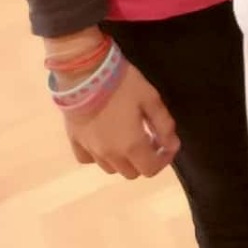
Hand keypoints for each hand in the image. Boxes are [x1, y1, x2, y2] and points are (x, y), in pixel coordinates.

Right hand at [60, 58, 179, 179]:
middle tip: (149, 139)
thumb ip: (164, 125)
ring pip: (111, 168)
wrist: (85, 74)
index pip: (151, 169)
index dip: (164, 160)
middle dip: (144, 160)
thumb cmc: (123, 84)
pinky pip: (88, 159)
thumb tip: (172, 145)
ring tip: (127, 138)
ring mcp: (91, 150)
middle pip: (132, 172)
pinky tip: (104, 139)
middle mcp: (110, 155)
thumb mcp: (151, 99)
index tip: (168, 145)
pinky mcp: (75, 142)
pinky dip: (99, 155)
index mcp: (132, 146)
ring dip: (123, 160)